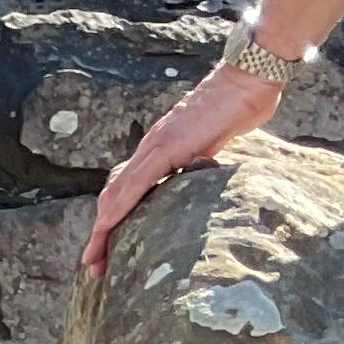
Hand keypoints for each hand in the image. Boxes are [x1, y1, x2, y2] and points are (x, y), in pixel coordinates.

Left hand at [84, 64, 278, 275]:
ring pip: (116, 192)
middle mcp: (151, 148)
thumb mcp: (217, 143)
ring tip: (93, 260)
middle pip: (114, 196)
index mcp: (161, 150)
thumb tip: (205, 177)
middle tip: (93, 266)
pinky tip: (106, 226)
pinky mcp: (168, 145)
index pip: (127, 190)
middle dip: (101, 235)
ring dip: (102, 229)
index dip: (113, 221)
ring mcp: (157, 145)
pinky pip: (136, 181)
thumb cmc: (240, 105)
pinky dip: (118, 206)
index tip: (106, 251)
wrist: (250, 76)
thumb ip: (204, 160)